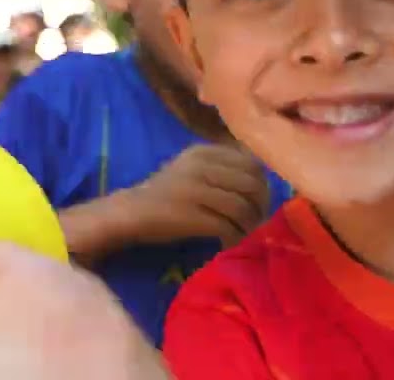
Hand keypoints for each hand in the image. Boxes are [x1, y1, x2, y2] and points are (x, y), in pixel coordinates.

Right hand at [120, 143, 269, 247]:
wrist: (130, 211)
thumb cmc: (164, 192)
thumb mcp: (191, 167)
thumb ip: (220, 167)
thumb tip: (261, 181)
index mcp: (203, 152)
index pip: (250, 163)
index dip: (262, 184)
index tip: (259, 200)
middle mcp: (201, 167)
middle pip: (251, 185)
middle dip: (260, 205)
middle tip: (258, 220)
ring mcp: (195, 190)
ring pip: (242, 207)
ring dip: (249, 224)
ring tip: (245, 233)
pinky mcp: (191, 215)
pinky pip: (227, 226)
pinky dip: (234, 237)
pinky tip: (230, 241)